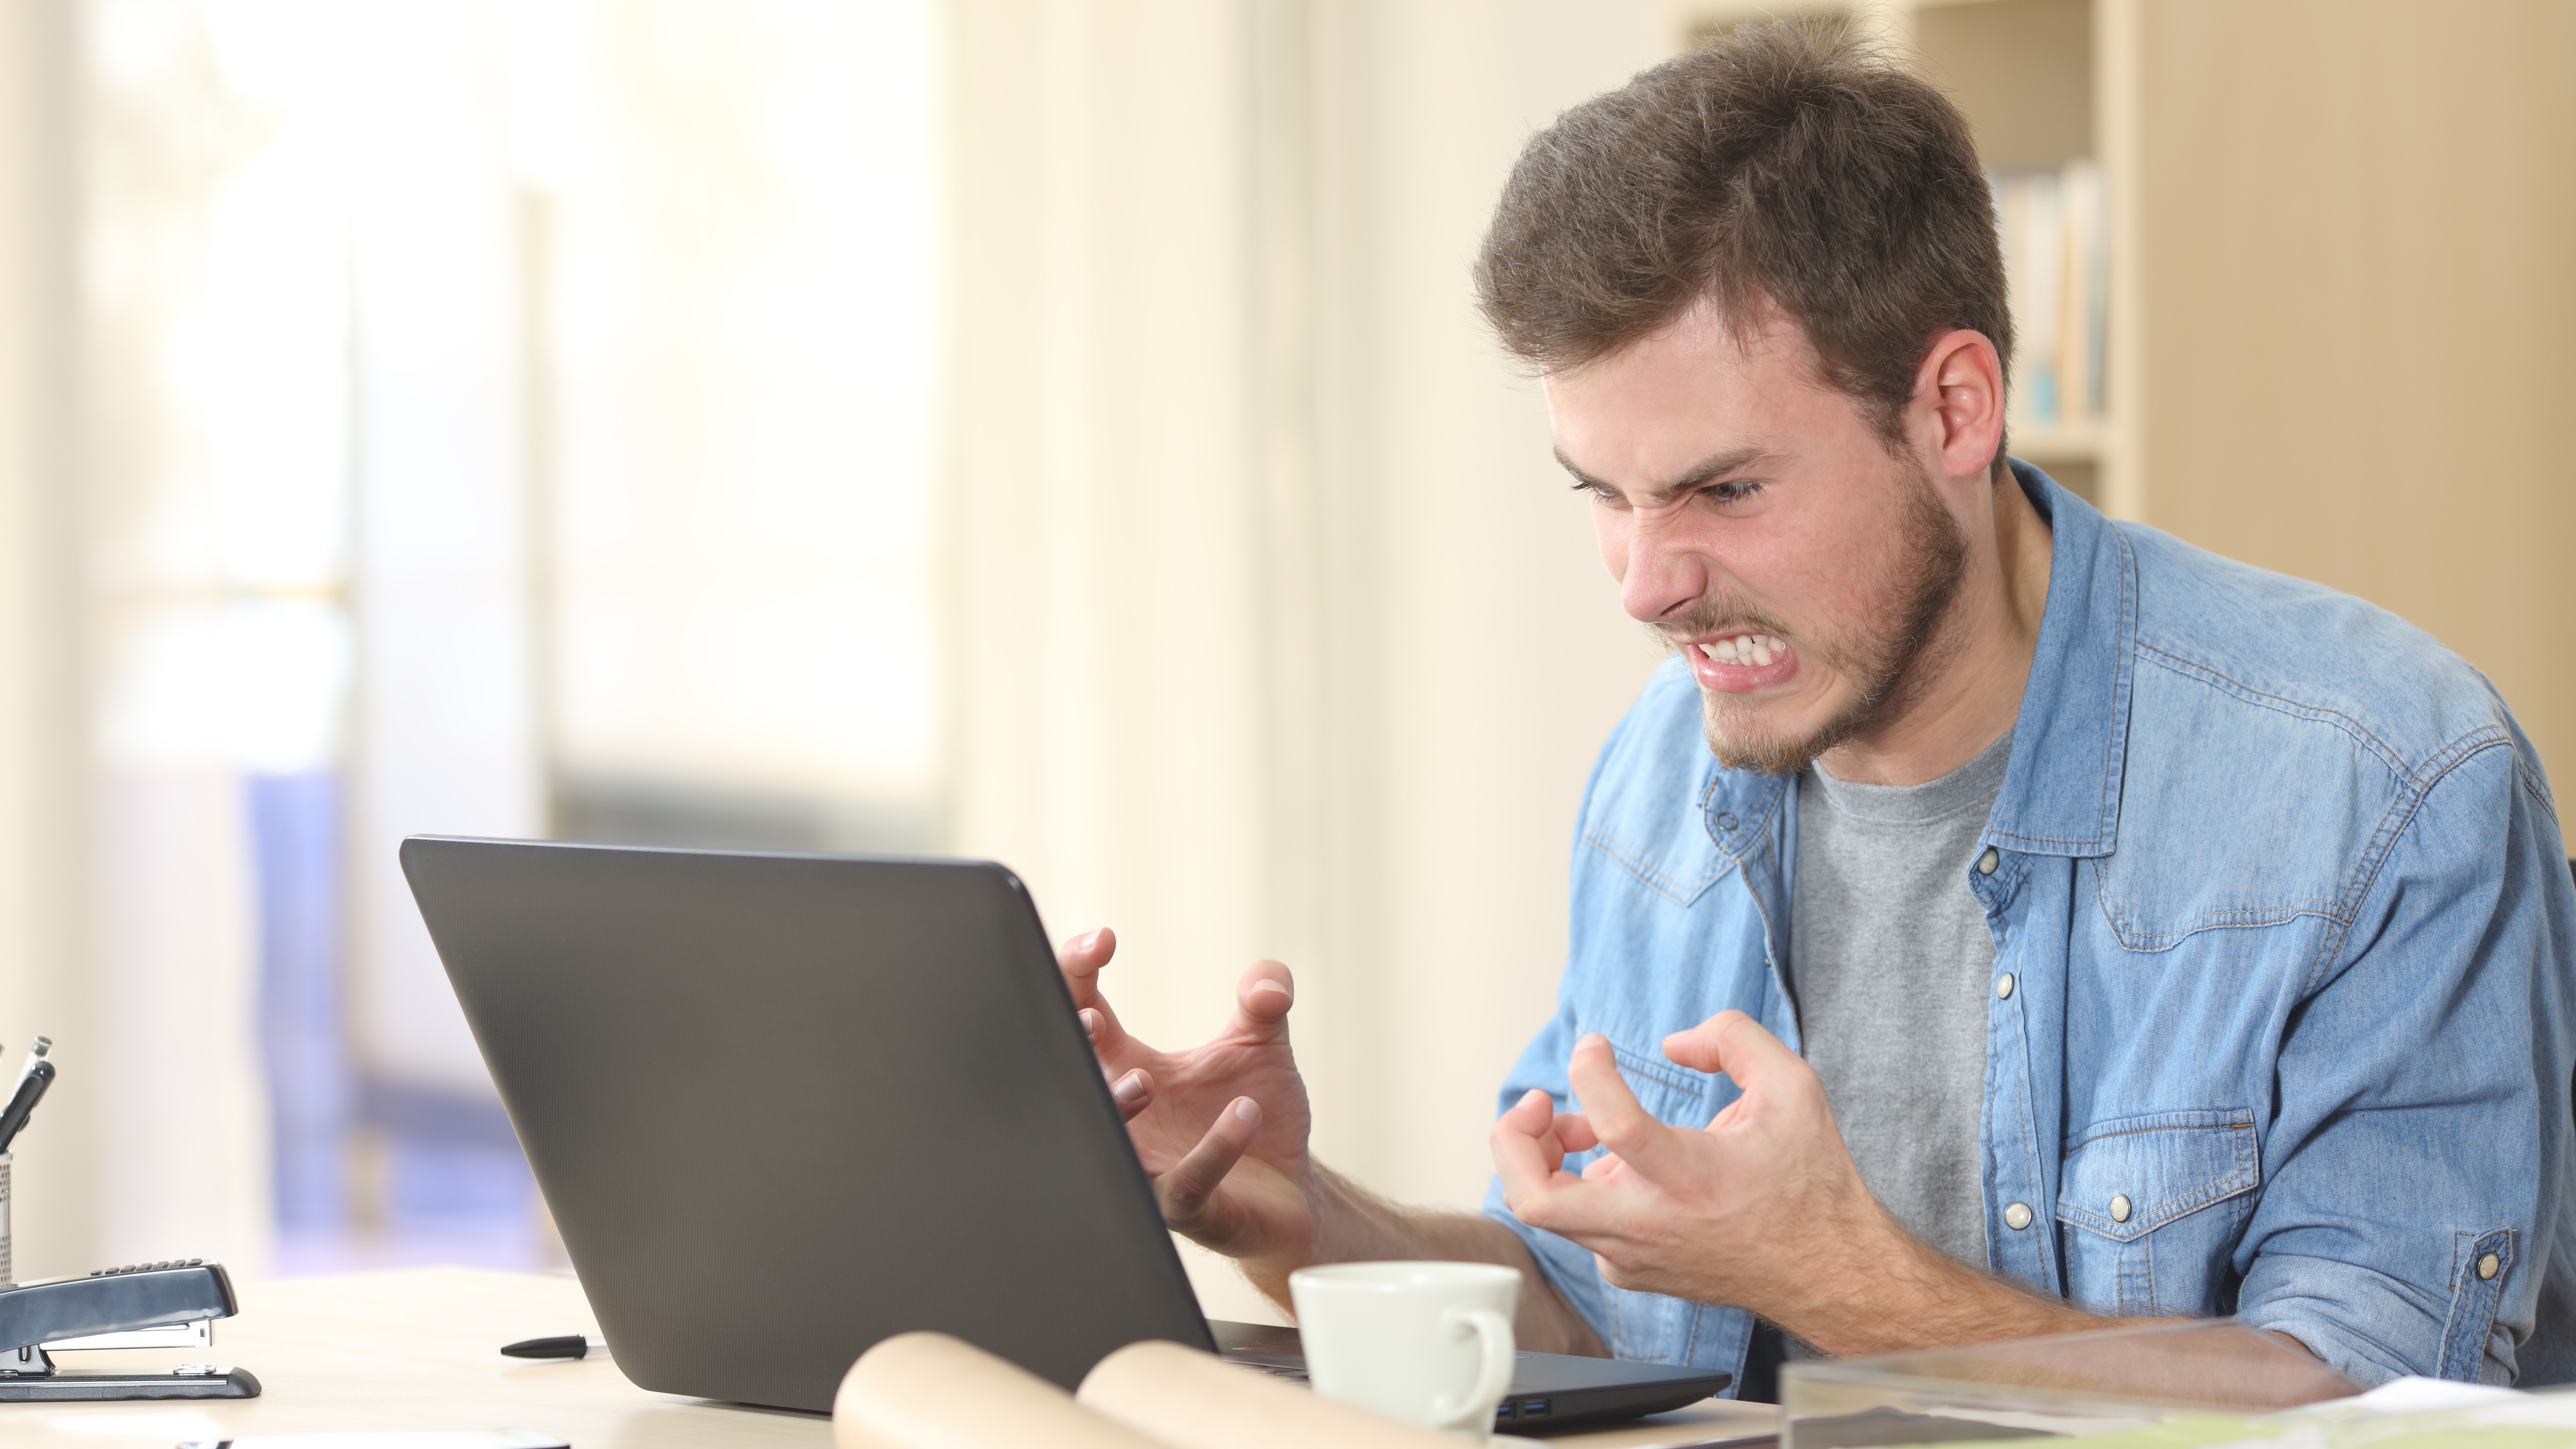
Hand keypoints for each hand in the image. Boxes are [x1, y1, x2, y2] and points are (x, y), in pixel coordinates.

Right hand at [1060, 928, 1318, 1266]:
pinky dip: (1214, 1148)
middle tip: (1088, 1019)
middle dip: (1070, 1047)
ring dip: (1119, 1106)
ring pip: (1110, 1139)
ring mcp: (1149, 1165)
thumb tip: (1268, 979)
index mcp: (1128, 1064)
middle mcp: (1128, 1114)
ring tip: (1147, 1080)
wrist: (1291, 1189)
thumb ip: (1264, 1000)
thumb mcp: (1260, 1044)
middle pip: (1071, 1072)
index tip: (1104, 940)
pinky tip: (1246, 1114)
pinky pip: (1186, 1181)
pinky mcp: (1186, 1206)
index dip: (1076, 972)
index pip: (1080, 1011)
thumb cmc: (1257, 1114)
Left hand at [1489, 1010, 1896, 1324]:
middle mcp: (1651, 1227)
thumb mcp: (1793, 1087)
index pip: (1614, 1126)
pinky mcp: (1629, 1272)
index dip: (1590, 1073)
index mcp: (1691, 1180)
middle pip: (1535, 1201)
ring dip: (1547, 1157)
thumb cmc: (1807, 1183)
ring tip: (1581, 1127)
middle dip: (1514, 1141)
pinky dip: (1578, 1189)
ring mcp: (1633, 1257)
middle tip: (1538, 1104)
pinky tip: (1616, 1169)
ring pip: (1548, 1212)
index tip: (1594, 1046)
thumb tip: (1673, 1043)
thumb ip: (1733, 1038)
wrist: (1824, 1271)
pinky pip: (1579, 1227)